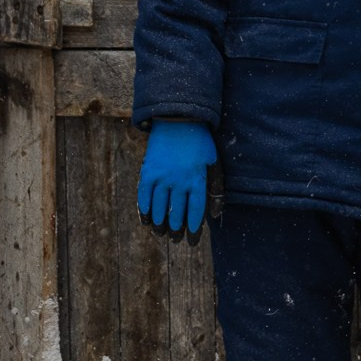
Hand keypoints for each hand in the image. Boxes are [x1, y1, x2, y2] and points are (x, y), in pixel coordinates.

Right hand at [136, 120, 218, 237]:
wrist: (178, 120)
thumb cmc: (200, 144)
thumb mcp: (214, 164)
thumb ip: (215, 189)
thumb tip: (216, 215)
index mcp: (197, 180)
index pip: (195, 212)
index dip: (193, 229)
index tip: (192, 240)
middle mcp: (179, 181)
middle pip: (176, 214)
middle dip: (176, 230)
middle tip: (176, 239)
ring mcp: (161, 176)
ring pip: (160, 208)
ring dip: (160, 225)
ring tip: (162, 233)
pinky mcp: (148, 171)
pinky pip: (144, 197)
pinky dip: (145, 211)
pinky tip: (147, 221)